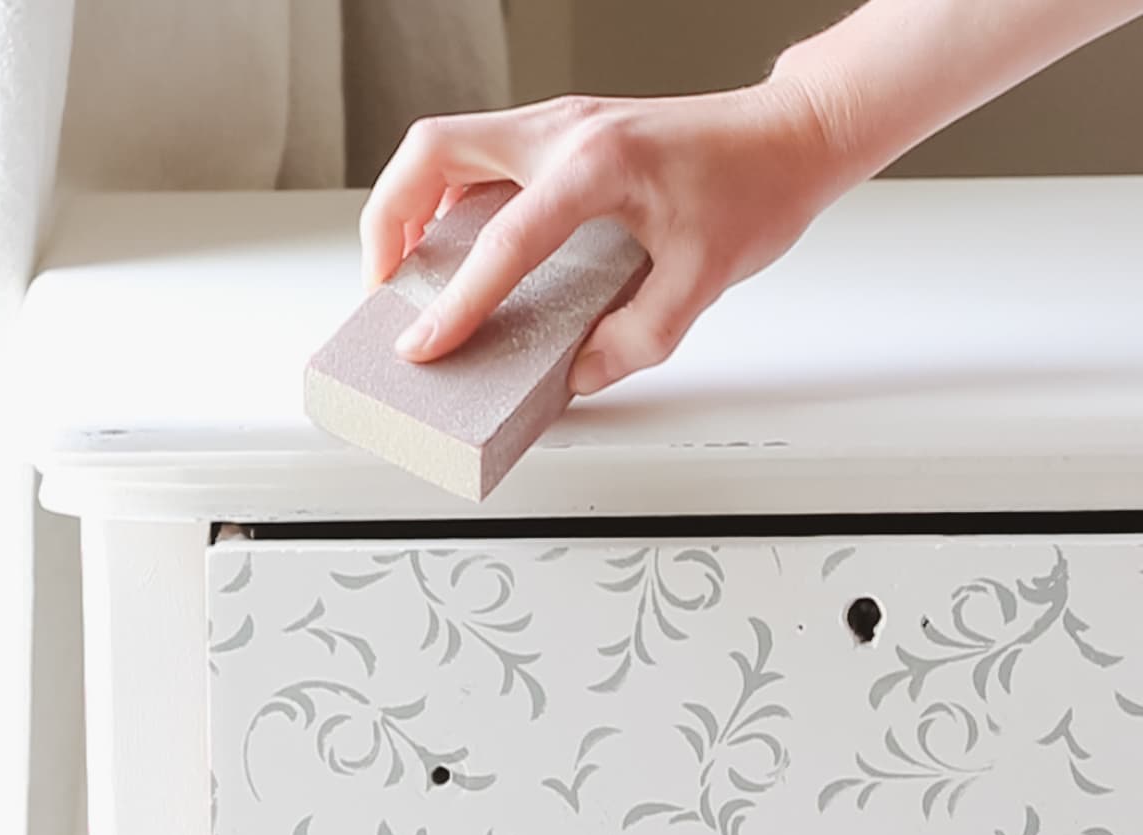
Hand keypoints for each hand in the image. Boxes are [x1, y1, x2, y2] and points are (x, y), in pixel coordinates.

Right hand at [360, 82, 841, 395]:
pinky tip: (457, 248)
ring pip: (446, 147)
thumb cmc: (756, 188)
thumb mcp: (704, 281)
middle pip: (431, 151)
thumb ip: (636, 339)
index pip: (502, 241)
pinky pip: (479, 159)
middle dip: (388, 222)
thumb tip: (577, 372)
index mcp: (597, 165)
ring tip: (406, 275)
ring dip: (410, 207)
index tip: (423, 348)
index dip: (457, 304)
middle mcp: (564, 132)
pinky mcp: (561, 135)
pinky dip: (449, 202)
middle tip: (383, 290)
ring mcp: (557, 126)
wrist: (788, 136)